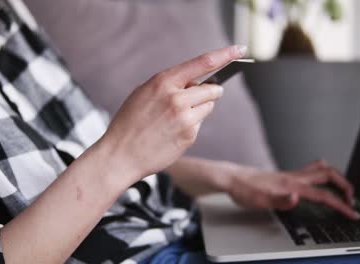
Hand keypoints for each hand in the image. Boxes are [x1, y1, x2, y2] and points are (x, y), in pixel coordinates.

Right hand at [102, 46, 245, 179]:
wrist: (120, 155)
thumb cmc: (129, 123)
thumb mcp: (142, 93)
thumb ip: (169, 84)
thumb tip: (195, 82)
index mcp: (162, 82)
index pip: (202, 63)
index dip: (224, 54)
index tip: (239, 50)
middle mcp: (177, 99)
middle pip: (212, 89)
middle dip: (208, 92)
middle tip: (193, 98)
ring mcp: (185, 119)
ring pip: (208, 107)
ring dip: (199, 109)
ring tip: (176, 118)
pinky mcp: (189, 136)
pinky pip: (199, 124)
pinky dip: (191, 126)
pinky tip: (172, 132)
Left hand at [221, 160, 359, 219]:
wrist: (230, 177)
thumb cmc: (242, 189)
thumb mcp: (259, 200)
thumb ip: (280, 201)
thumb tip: (296, 198)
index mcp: (291, 184)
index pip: (323, 195)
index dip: (340, 204)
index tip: (351, 213)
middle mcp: (292, 176)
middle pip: (327, 174)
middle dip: (344, 185)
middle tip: (351, 198)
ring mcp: (288, 174)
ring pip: (319, 169)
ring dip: (334, 177)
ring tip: (341, 188)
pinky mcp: (283, 175)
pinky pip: (309, 170)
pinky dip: (321, 174)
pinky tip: (317, 182)